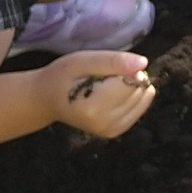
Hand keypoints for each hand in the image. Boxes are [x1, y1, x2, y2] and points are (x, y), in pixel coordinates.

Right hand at [40, 50, 156, 137]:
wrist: (47, 100)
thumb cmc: (62, 76)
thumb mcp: (83, 60)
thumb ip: (113, 61)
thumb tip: (143, 63)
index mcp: (93, 106)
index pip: (131, 81)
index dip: (122, 68)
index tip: (103, 69)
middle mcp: (104, 123)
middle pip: (138, 90)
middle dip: (127, 78)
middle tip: (101, 78)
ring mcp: (111, 130)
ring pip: (142, 99)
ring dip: (129, 88)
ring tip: (104, 87)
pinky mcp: (115, 132)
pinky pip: (139, 108)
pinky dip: (131, 98)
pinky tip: (112, 95)